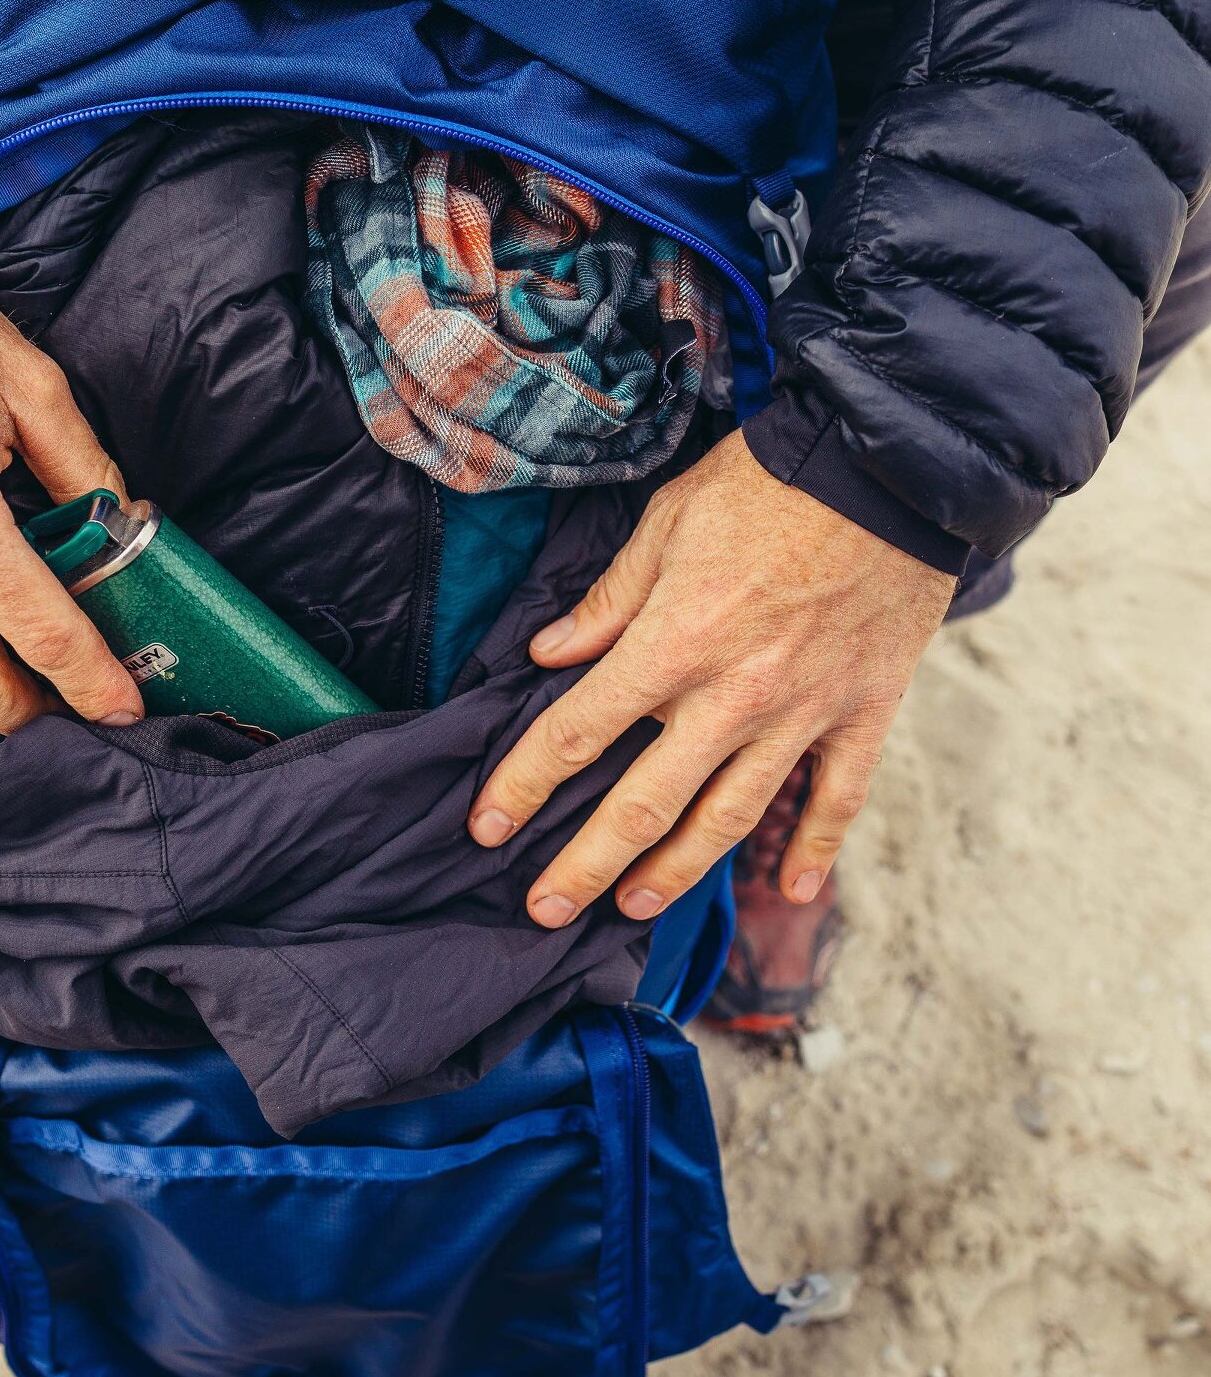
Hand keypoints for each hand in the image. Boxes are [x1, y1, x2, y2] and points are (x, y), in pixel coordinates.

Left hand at [467, 430, 956, 926]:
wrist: (890, 467)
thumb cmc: (767, 484)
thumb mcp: (668, 524)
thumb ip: (608, 602)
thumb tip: (547, 654)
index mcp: (673, 644)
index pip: (578, 734)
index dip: (523, 786)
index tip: (486, 827)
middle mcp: (731, 697)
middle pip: (644, 804)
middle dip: (586, 865)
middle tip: (544, 910)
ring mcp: (801, 714)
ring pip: (730, 818)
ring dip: (677, 870)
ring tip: (634, 907)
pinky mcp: (861, 714)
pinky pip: (838, 798)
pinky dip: (814, 848)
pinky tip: (789, 891)